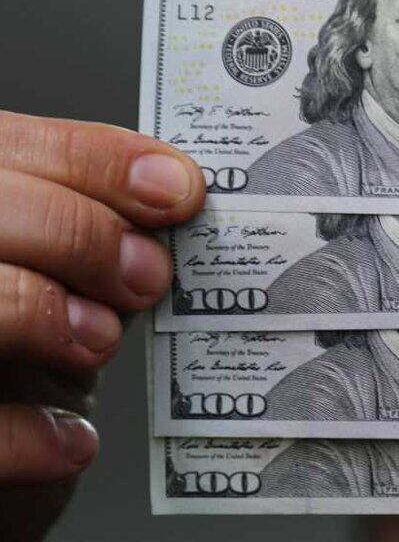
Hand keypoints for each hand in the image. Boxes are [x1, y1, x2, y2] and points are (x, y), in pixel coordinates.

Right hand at [0, 110, 203, 536]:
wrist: (2, 456)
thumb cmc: (39, 355)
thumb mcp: (76, 280)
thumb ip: (105, 236)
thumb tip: (174, 195)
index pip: (15, 145)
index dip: (100, 161)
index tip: (178, 191)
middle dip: (80, 235)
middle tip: (148, 277)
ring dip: (43, 313)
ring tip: (100, 342)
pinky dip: (32, 435)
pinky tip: (74, 440)